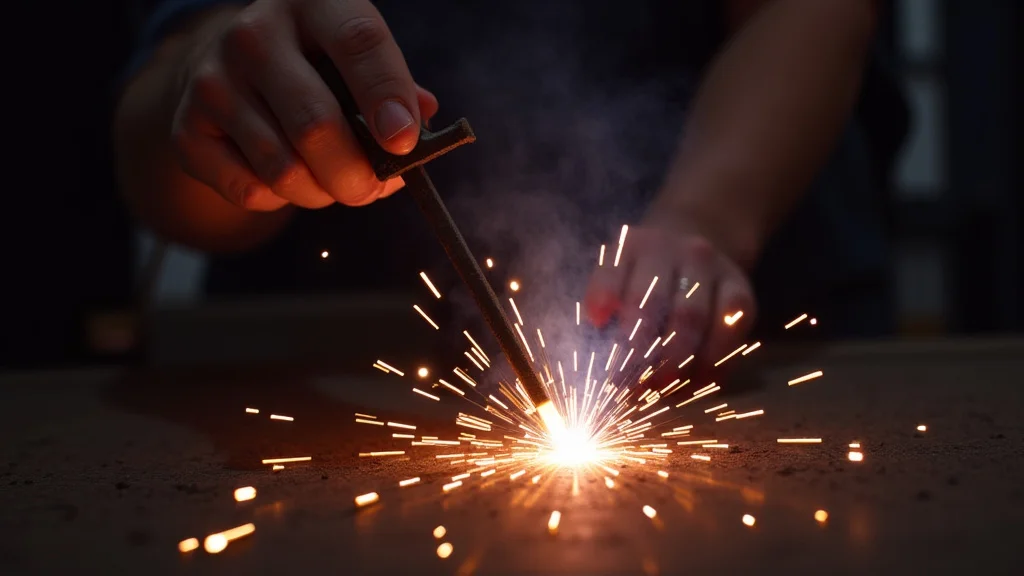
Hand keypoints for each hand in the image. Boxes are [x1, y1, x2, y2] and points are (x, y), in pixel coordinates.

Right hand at [170, 0, 437, 210]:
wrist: (227, 65)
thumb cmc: (312, 65)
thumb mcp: (353, 55)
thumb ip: (393, 86)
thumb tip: (419, 126)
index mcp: (312, 2)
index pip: (359, 42)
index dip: (387, 95)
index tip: (404, 143)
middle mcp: (255, 35)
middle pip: (316, 123)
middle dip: (356, 175)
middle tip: (370, 189)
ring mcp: (214, 80)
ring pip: (285, 169)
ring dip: (322, 194)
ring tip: (332, 184)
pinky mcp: (188, 129)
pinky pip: (251, 191)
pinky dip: (282, 199)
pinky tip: (288, 178)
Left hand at [583, 223, 755, 383]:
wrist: (696, 251)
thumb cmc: (645, 278)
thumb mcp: (620, 278)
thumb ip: (606, 309)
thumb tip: (598, 361)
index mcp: (632, 246)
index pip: (612, 270)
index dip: (603, 295)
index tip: (597, 322)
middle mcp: (673, 250)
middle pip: (653, 299)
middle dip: (637, 347)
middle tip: (626, 381)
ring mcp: (710, 267)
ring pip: (693, 316)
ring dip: (674, 359)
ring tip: (661, 385)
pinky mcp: (741, 288)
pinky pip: (730, 326)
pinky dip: (713, 358)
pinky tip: (698, 379)